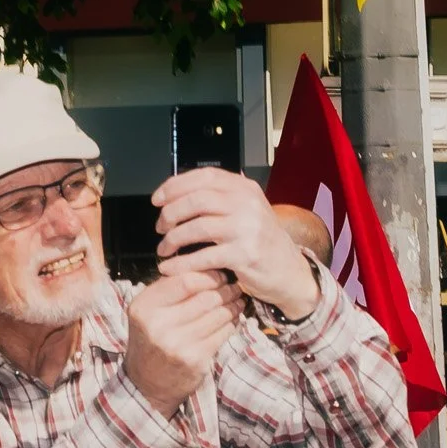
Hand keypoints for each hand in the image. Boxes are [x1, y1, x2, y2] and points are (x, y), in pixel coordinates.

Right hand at [125, 267, 245, 419]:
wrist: (146, 384)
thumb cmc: (150, 340)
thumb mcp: (148, 311)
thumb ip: (169, 288)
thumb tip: (204, 266)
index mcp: (145, 307)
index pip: (185, 281)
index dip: (208, 275)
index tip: (219, 274)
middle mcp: (159, 326)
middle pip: (205, 297)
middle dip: (225, 289)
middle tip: (234, 286)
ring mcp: (178, 345)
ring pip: (218, 315)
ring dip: (233, 305)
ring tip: (237, 299)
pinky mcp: (195, 360)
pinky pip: (223, 333)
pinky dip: (232, 323)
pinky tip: (234, 317)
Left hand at [152, 168, 320, 318]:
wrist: (289, 270)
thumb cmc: (261, 240)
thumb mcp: (247, 209)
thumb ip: (220, 197)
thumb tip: (178, 189)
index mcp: (245, 188)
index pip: (204, 177)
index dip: (175, 186)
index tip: (157, 199)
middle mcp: (247, 204)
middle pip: (196, 200)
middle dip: (170, 213)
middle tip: (160, 226)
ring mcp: (247, 229)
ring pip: (197, 227)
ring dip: (173, 239)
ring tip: (164, 248)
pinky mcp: (244, 255)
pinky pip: (203, 257)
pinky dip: (181, 263)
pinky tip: (170, 268)